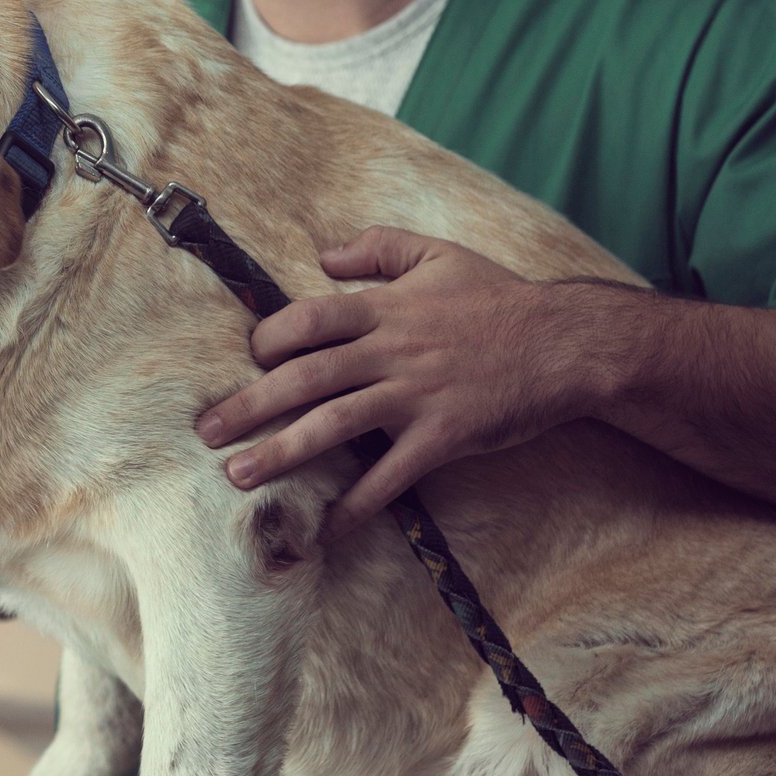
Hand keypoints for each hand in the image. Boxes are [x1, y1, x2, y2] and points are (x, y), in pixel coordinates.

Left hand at [194, 227, 599, 542]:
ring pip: (334, 424)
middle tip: (206, 432)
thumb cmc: (501, 297)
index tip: (248, 362)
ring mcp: (416, 395)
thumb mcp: (438, 254)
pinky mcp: (445, 435)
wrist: (569, 342)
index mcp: (385, 308)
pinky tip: (328, 528)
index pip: (307, 321)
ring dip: (282, 453)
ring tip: (240, 477)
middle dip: (250, 405)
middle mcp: (391, 350)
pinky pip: (391, 475)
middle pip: (304, 377)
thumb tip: (325, 256)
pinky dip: (358, 504)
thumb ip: (378, 247)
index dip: (268, 341)